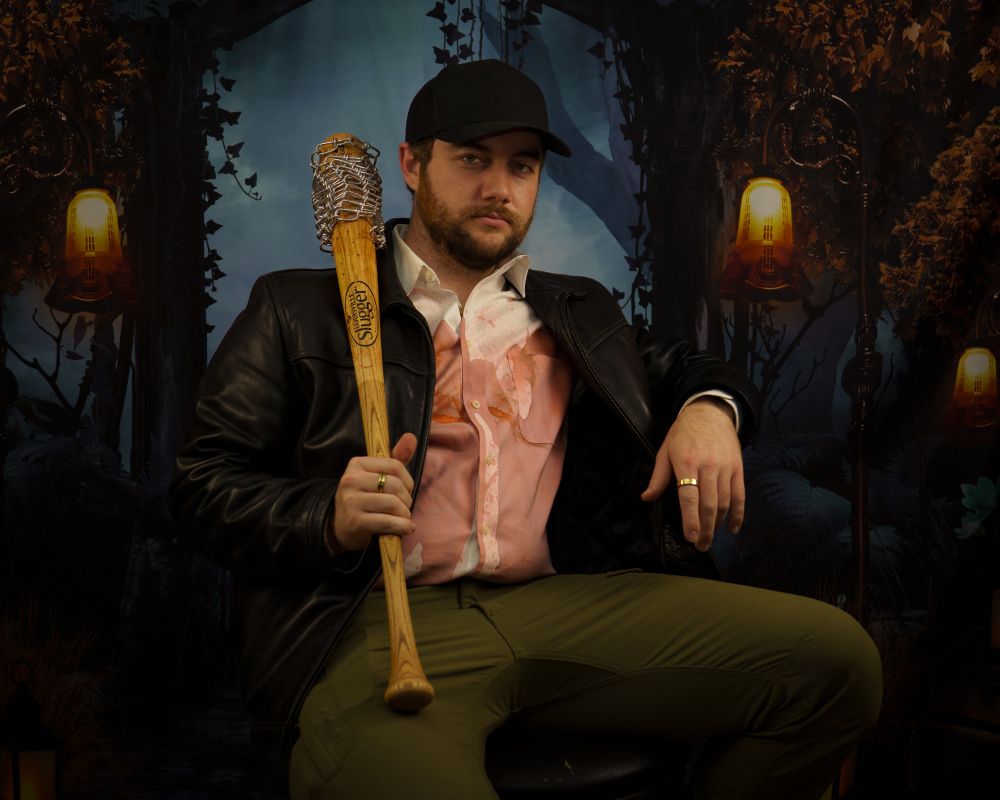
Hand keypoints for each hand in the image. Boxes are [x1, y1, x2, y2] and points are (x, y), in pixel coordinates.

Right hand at [329, 433, 417, 552]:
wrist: (341, 526)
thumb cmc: (366, 498)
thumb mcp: (378, 476)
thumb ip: (396, 458)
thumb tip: (411, 437)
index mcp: (356, 464)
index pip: (394, 465)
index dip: (408, 480)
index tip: (407, 490)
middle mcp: (350, 480)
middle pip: (394, 485)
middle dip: (407, 499)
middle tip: (405, 507)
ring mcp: (351, 501)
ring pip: (393, 504)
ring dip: (405, 514)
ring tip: (404, 518)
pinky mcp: (355, 521)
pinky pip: (388, 522)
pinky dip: (402, 526)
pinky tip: (406, 528)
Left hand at [640, 398, 744, 551]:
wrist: (710, 412)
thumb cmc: (683, 434)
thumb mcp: (665, 451)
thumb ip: (658, 477)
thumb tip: (646, 498)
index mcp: (686, 462)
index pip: (689, 496)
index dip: (691, 518)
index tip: (691, 537)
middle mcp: (708, 466)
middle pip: (708, 503)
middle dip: (705, 528)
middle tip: (700, 546)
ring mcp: (725, 467)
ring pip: (724, 501)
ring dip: (718, 524)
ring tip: (710, 539)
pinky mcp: (738, 468)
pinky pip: (739, 495)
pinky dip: (738, 514)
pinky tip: (733, 528)